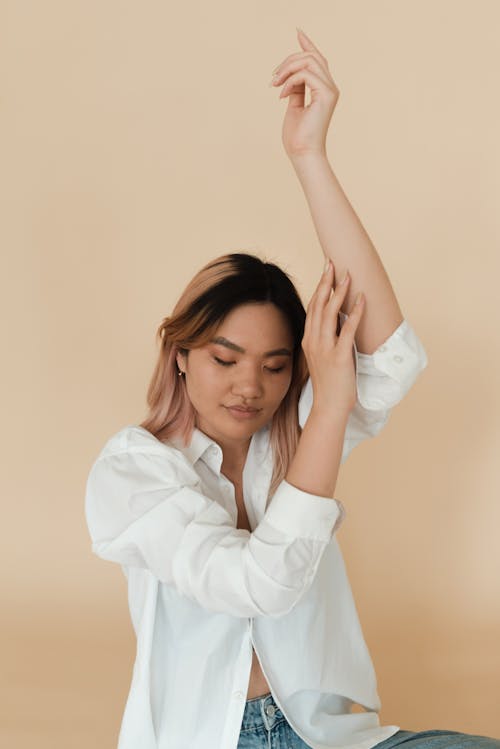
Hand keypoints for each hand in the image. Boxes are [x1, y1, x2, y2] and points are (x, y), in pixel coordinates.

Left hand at [270, 28, 339, 157]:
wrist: (303, 154)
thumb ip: (295, 90)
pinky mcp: (326, 95)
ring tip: (274, 84)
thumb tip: (290, 76)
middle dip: (288, 60)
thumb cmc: (298, 137)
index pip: (318, 59)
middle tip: (273, 77)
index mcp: (324, 90)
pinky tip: (281, 95)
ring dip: (287, 69)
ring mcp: (330, 90)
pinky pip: (305, 74)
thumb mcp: (294, 107)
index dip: (308, 44)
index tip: (298, 32)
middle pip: (311, 56)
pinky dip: (290, 81)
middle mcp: (330, 87)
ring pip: (309, 61)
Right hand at [301, 260, 363, 416]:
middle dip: (325, 282)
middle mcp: (314, 341)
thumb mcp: (323, 357)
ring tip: (347, 276)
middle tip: (332, 263)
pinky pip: (347, 330)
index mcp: (309, 340)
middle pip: (318, 305)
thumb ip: (326, 339)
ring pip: (330, 313)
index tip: (325, 271)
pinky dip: (354, 313)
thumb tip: (337, 322)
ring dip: (339, 293)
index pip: (312, 307)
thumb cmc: (329, 384)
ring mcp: (325, 348)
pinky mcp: (339, 357)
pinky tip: (361, 300)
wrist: (329, 407)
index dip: (319, 287)